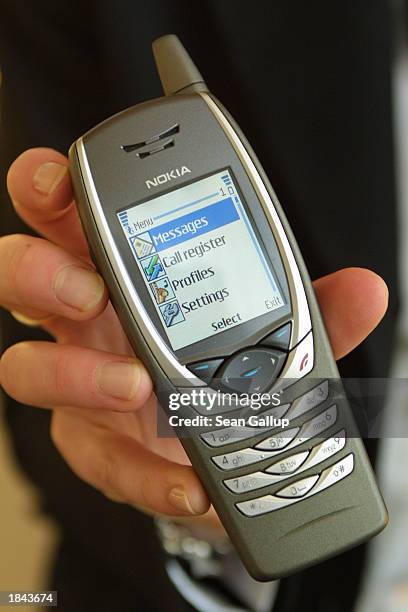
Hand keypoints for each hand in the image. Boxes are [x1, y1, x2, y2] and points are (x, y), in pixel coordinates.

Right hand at [0, 148, 387, 532]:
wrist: (226, 447)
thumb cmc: (228, 364)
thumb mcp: (273, 330)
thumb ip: (312, 309)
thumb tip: (365, 289)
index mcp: (119, 269)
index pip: (65, 217)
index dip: (46, 192)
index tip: (58, 182)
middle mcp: (85, 322)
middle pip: (21, 278)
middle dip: (40, 271)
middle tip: (91, 289)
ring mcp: (80, 385)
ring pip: (28, 369)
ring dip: (77, 375)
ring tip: (137, 385)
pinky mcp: (93, 447)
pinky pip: (97, 460)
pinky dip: (142, 473)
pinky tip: (187, 483)